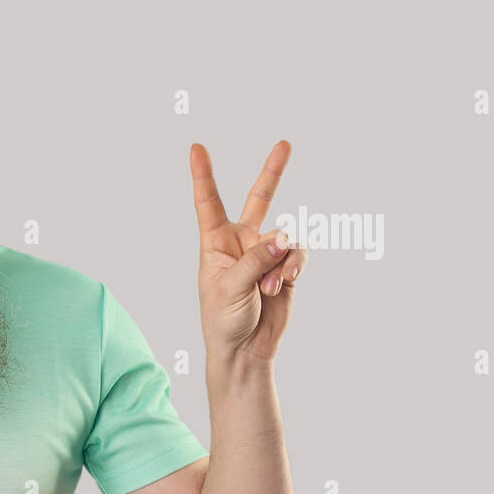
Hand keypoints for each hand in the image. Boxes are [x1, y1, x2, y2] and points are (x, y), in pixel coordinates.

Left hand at [190, 140, 307, 365]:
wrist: (244, 350)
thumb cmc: (223, 320)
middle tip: (285, 144)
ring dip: (280, 261)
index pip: (208, 203)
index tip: (196, 148)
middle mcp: (242, 242)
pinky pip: (297, 255)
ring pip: (285, 238)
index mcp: (215, 243)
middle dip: (273, 173)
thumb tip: (283, 236)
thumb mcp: (230, 288)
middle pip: (259, 200)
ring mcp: (266, 254)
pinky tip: (282, 285)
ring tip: (268, 286)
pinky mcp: (286, 268)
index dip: (203, 175)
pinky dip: (292, 268)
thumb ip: (255, 259)